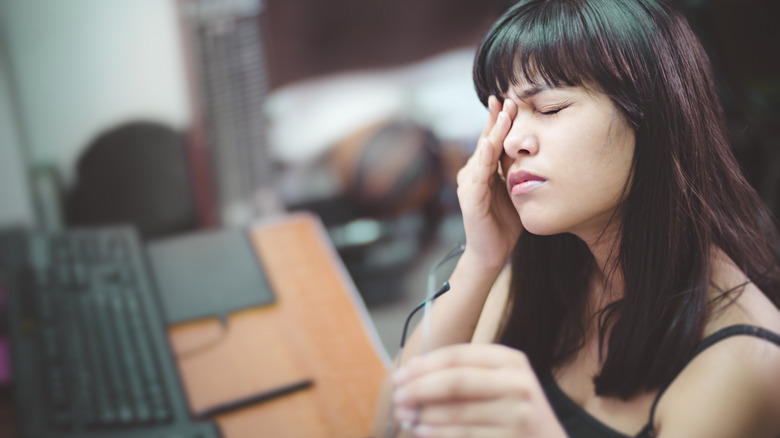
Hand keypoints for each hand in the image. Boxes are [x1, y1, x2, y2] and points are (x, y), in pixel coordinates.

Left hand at [391, 344, 566, 437]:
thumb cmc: (514, 413)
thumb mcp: (499, 383)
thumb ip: (463, 374)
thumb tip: (412, 370)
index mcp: (511, 360)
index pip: (458, 356)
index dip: (425, 365)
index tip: (401, 374)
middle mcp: (518, 383)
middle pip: (456, 381)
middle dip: (420, 388)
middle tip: (397, 395)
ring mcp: (517, 414)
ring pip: (457, 411)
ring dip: (423, 414)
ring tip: (403, 415)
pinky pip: (462, 434)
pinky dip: (436, 432)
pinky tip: (420, 430)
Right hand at [457, 96, 522, 269]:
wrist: (491, 253)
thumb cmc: (504, 222)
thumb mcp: (515, 189)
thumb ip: (517, 169)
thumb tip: (532, 146)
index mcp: (484, 169)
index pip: (493, 138)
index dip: (501, 118)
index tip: (512, 96)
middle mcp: (472, 172)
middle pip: (486, 139)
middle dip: (497, 117)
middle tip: (507, 95)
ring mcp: (468, 184)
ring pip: (482, 153)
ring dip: (492, 132)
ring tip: (503, 113)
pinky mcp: (470, 199)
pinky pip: (479, 175)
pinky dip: (484, 158)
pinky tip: (490, 144)